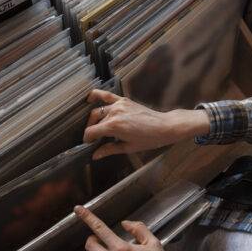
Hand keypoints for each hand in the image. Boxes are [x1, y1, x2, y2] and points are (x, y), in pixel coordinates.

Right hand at [83, 89, 209, 159]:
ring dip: (94, 118)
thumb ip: (109, 150)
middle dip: (91, 130)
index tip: (88, 143)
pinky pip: (106, 95)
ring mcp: (119, 105)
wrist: (164, 127)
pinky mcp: (124, 100)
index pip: (91, 131)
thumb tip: (96, 155)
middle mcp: (114, 113)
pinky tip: (90, 99)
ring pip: (98, 110)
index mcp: (114, 126)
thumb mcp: (128, 147)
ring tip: (94, 125)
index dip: (87, 139)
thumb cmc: (150, 138)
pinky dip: (96, 95)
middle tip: (93, 138)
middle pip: (94, 121)